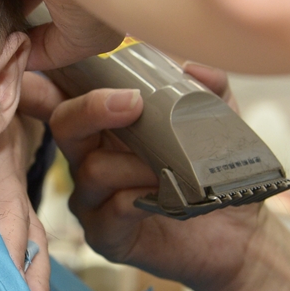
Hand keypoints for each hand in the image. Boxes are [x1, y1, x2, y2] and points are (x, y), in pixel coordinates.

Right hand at [23, 65, 267, 290]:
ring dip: (134, 163)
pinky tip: (163, 198)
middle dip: (92, 108)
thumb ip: (208, 90)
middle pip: (63, 124)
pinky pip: (109, 210)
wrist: (238, 234)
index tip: (66, 55)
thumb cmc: (214, 174)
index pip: (64, 94)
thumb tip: (193, 67)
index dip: (51, 77)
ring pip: (92, 169)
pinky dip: (136, 200)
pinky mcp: (105, 236)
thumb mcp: (217, 123)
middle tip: (133, 101)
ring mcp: (92, 199)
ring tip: (173, 167)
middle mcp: (89, 157)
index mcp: (104, 126)